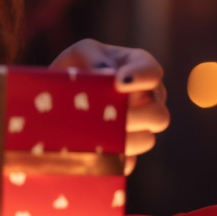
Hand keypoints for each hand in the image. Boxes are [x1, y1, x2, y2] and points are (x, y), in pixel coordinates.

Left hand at [49, 38, 169, 174]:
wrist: (57, 99)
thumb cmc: (75, 69)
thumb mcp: (81, 54)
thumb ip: (94, 57)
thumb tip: (109, 73)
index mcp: (138, 69)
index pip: (152, 72)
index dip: (141, 78)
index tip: (120, 82)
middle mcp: (146, 99)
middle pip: (159, 114)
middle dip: (137, 115)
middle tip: (112, 114)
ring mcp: (138, 127)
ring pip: (146, 140)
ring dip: (125, 138)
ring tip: (99, 132)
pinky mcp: (124, 151)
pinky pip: (127, 161)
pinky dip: (114, 158)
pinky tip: (97, 151)